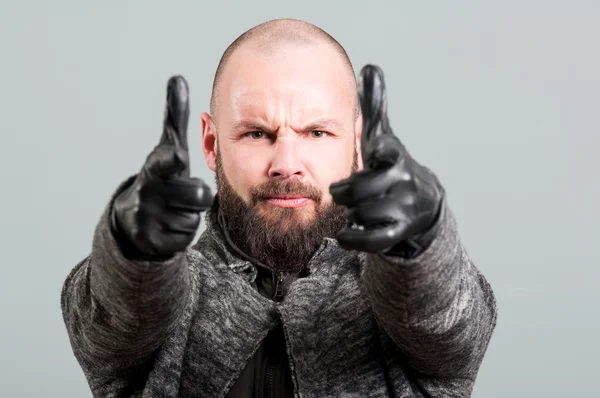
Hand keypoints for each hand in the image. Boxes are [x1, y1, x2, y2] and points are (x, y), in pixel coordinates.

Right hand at [112, 76, 213, 259]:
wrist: (133, 218)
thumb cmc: (162, 176)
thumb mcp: (167, 148)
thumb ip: (175, 116)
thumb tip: (178, 78)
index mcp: (156, 168)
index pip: (166, 162)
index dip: (172, 159)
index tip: (177, 156)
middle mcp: (149, 191)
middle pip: (200, 196)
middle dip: (197, 196)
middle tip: (181, 192)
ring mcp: (148, 218)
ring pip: (194, 217)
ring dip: (189, 214)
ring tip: (172, 208)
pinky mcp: (151, 241)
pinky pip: (186, 237)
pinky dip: (182, 232)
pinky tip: (168, 225)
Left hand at [330, 65, 442, 255]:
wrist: (423, 204)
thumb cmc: (392, 166)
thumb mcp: (384, 137)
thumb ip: (375, 106)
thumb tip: (369, 67)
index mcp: (395, 155)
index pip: (389, 151)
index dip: (381, 151)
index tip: (376, 151)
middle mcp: (403, 180)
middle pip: (362, 189)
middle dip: (346, 192)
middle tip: (342, 191)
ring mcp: (404, 207)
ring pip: (363, 213)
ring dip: (353, 212)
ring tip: (357, 208)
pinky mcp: (400, 231)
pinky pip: (373, 239)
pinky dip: (355, 239)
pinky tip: (344, 235)